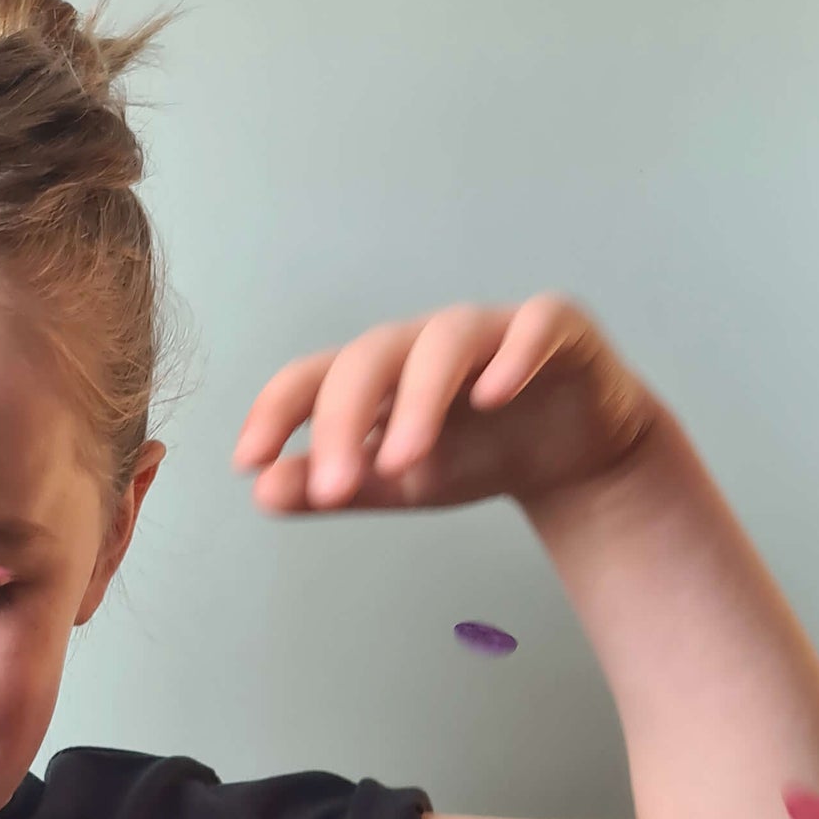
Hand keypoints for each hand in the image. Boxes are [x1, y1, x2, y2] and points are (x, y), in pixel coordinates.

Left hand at [232, 294, 663, 516]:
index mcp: (378, 373)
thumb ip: (332, 485)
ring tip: (402, 463)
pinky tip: (492, 397)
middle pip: (370, 358)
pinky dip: (512, 357)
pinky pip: (534, 326)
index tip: (248, 462)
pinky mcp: (556, 329)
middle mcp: (425, 341)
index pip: (312, 377)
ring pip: (444, 343)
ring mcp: (491, 330)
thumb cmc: (475, 454)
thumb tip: (262, 491)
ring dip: (418, 401)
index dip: (275, 411)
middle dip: (343, 423)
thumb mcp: (395, 482)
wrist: (570, 454)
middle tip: (333, 490)